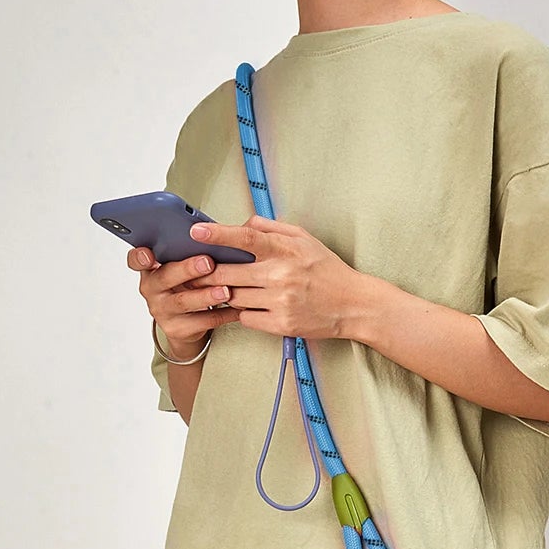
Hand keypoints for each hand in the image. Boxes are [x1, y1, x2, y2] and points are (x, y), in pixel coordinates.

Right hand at [127, 246, 241, 356]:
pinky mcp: (176, 329)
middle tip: (208, 262)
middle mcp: (152, 289)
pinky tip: (237, 309)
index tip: (149, 254)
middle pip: (166, 277)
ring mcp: (162, 310)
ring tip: (225, 290)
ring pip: (184, 301)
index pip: (136, 260)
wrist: (185, 326)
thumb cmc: (185, 287)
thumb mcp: (180, 269)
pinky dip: (222, 314)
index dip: (140, 256)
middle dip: (188, 269)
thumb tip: (212, 231)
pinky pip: (201, 322)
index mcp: (150, 269)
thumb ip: (185, 253)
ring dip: (206, 295)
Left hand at [187, 215, 367, 341]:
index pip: (245, 237)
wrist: (353, 305)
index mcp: (285, 250)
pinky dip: (241, 312)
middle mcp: (281, 276)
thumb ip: (271, 228)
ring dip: (224, 294)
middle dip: (208, 273)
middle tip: (196, 271)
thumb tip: (241, 224)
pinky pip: (246, 318)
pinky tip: (247, 306)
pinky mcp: (282, 324)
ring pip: (234, 298)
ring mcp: (280, 302)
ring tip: (224, 289)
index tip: (196, 233)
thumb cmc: (326, 269)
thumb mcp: (304, 238)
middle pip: (229, 273)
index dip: (217, 235)